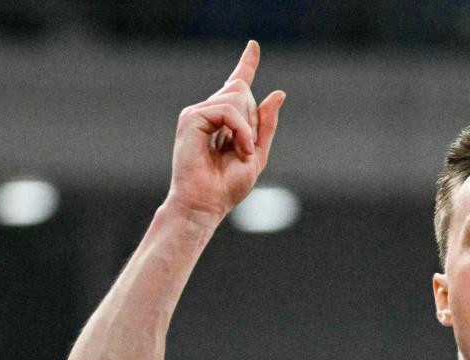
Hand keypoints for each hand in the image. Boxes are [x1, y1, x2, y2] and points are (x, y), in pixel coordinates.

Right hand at [167, 40, 287, 225]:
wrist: (205, 204)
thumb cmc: (227, 186)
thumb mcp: (257, 154)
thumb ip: (266, 125)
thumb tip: (278, 92)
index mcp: (224, 120)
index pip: (236, 85)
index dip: (247, 64)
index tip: (254, 46)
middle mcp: (209, 111)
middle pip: (241, 90)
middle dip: (252, 119)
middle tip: (244, 151)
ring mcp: (198, 113)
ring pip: (236, 97)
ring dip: (248, 129)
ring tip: (241, 153)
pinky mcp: (191, 117)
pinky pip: (228, 109)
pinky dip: (240, 129)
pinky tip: (239, 148)